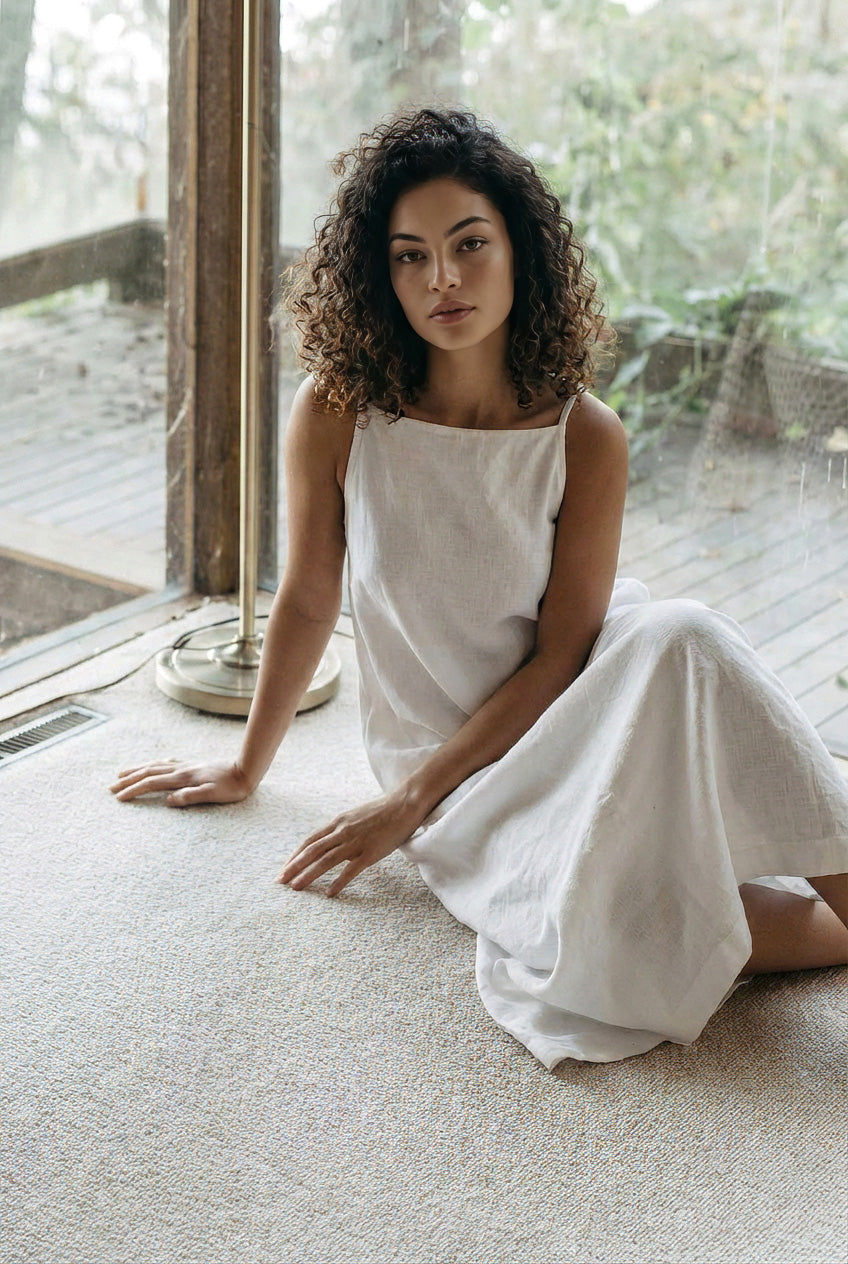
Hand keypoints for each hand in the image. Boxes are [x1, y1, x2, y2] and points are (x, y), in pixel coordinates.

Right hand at [110, 760, 250, 806]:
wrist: (247, 770)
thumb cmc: (232, 787)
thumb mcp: (213, 795)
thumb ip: (190, 797)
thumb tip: (168, 801)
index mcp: (183, 778)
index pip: (152, 784)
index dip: (134, 791)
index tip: (119, 798)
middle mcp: (181, 769)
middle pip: (148, 772)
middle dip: (128, 780)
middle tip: (111, 788)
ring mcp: (186, 765)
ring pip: (155, 765)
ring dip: (137, 769)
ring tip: (122, 774)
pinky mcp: (192, 765)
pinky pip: (166, 762)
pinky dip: (154, 764)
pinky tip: (154, 765)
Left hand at [278, 791, 420, 896]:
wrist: (404, 804)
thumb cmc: (382, 811)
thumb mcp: (355, 817)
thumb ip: (342, 829)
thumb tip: (331, 842)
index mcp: (338, 823)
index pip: (310, 841)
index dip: (295, 855)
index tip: (285, 868)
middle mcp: (342, 831)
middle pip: (312, 851)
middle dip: (294, 867)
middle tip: (280, 881)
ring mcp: (356, 842)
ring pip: (326, 860)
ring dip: (308, 874)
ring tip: (295, 888)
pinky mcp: (370, 852)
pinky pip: (351, 869)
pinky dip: (338, 882)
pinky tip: (329, 893)